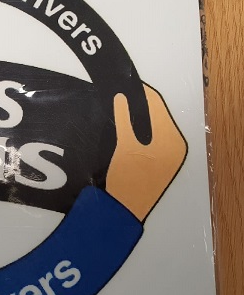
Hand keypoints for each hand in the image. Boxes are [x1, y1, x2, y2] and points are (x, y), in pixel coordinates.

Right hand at [106, 84, 186, 221]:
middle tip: (118, 94)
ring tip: (119, 107)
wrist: (121, 214)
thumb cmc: (125, 183)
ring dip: (138, 117)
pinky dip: (139, 131)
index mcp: (172, 140)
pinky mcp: (160, 163)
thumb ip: (124, 119)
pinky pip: (151, 138)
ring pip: (153, 126)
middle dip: (137, 104)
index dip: (139, 91)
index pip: (156, 105)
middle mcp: (176, 145)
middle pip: (156, 115)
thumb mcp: (125, 147)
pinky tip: (125, 127)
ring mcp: (169, 155)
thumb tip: (121, 96)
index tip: (123, 81)